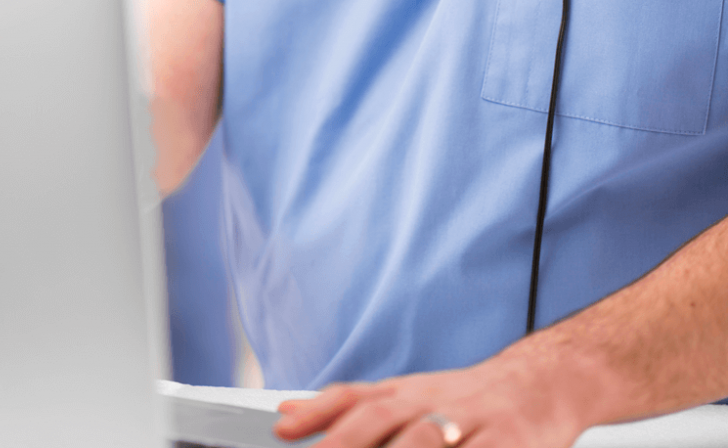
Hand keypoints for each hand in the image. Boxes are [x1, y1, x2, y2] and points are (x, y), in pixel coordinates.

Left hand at [273, 345, 591, 447]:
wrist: (542, 382)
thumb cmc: (467, 400)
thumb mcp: (409, 396)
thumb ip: (351, 407)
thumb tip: (287, 412)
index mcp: (407, 393)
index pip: (355, 398)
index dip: (318, 412)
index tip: (281, 427)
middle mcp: (433, 402)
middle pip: (384, 416)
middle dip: (348, 441)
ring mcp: (471, 420)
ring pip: (428, 437)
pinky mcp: (511, 440)